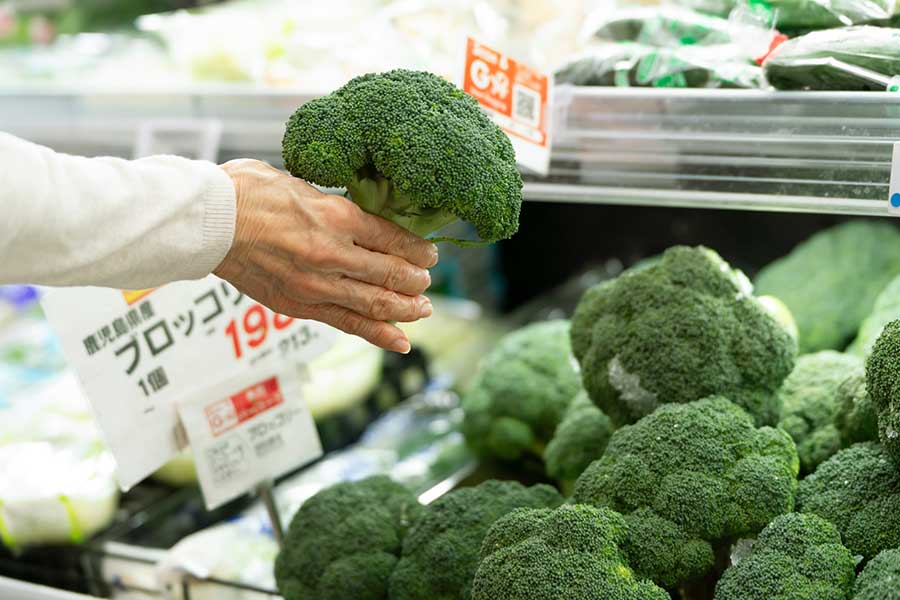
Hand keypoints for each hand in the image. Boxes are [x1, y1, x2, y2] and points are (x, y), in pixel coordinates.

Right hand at [214, 159, 436, 352]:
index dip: (417, 250)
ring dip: (406, 309)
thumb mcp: (301, 184)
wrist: (207, 221)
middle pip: (390, 274)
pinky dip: (378, 334)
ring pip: (375, 303)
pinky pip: (347, 323)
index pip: (393, 238)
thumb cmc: (247, 191)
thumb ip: (333, 205)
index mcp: (336, 215)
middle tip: (427, 284)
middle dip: (416, 282)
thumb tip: (358, 215)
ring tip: (424, 311)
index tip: (430, 255)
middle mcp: (333, 253)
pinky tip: (401, 342)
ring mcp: (317, 284)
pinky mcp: (300, 305)